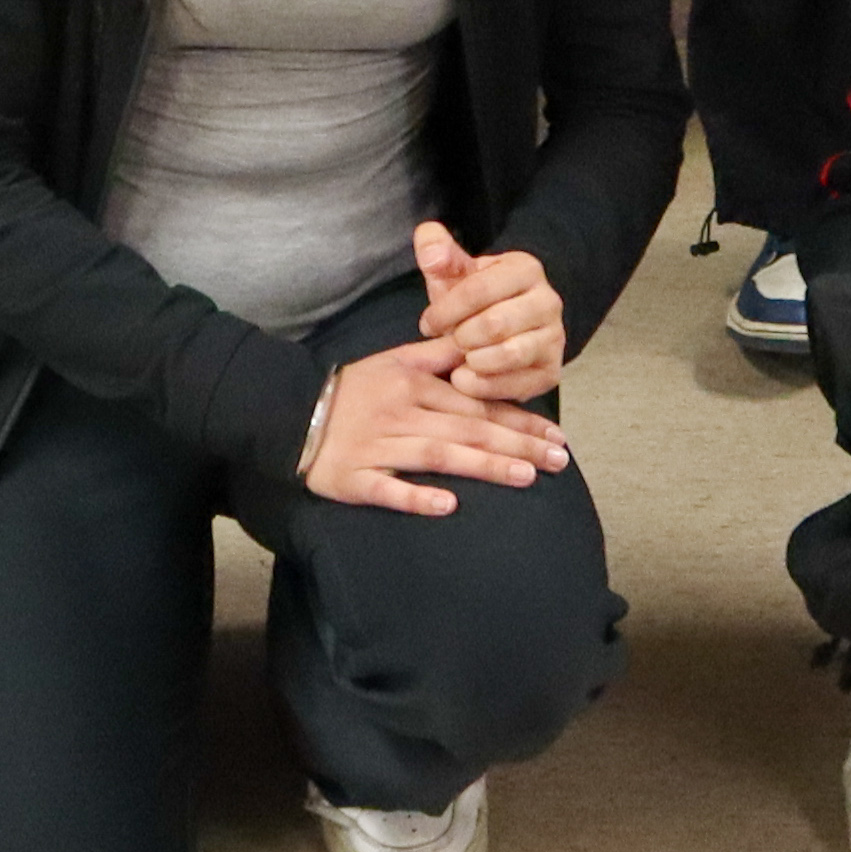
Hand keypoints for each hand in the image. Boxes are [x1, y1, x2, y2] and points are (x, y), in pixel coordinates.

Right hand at [300, 338, 573, 515]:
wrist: (290, 411)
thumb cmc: (352, 389)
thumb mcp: (394, 359)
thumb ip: (440, 354)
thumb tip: (481, 346)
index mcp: (415, 384)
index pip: (478, 402)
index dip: (520, 418)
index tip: (556, 434)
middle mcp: (402, 413)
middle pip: (468, 429)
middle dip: (518, 444)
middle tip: (560, 460)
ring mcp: (378, 446)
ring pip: (438, 456)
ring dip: (483, 466)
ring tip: (525, 476)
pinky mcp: (354, 478)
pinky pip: (388, 489)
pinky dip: (417, 496)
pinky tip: (448, 505)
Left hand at [410, 226, 564, 400]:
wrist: (503, 329)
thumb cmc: (474, 300)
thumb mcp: (455, 273)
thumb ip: (437, 253)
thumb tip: (429, 248)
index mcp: (525, 269)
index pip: (479, 289)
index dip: (446, 310)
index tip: (427, 324)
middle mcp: (548, 301)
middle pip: (495, 324)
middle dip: (461, 337)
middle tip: (446, 342)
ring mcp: (554, 338)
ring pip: (511, 354)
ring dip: (474, 361)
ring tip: (458, 361)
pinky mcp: (551, 371)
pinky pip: (518, 384)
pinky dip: (486, 386)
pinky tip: (466, 380)